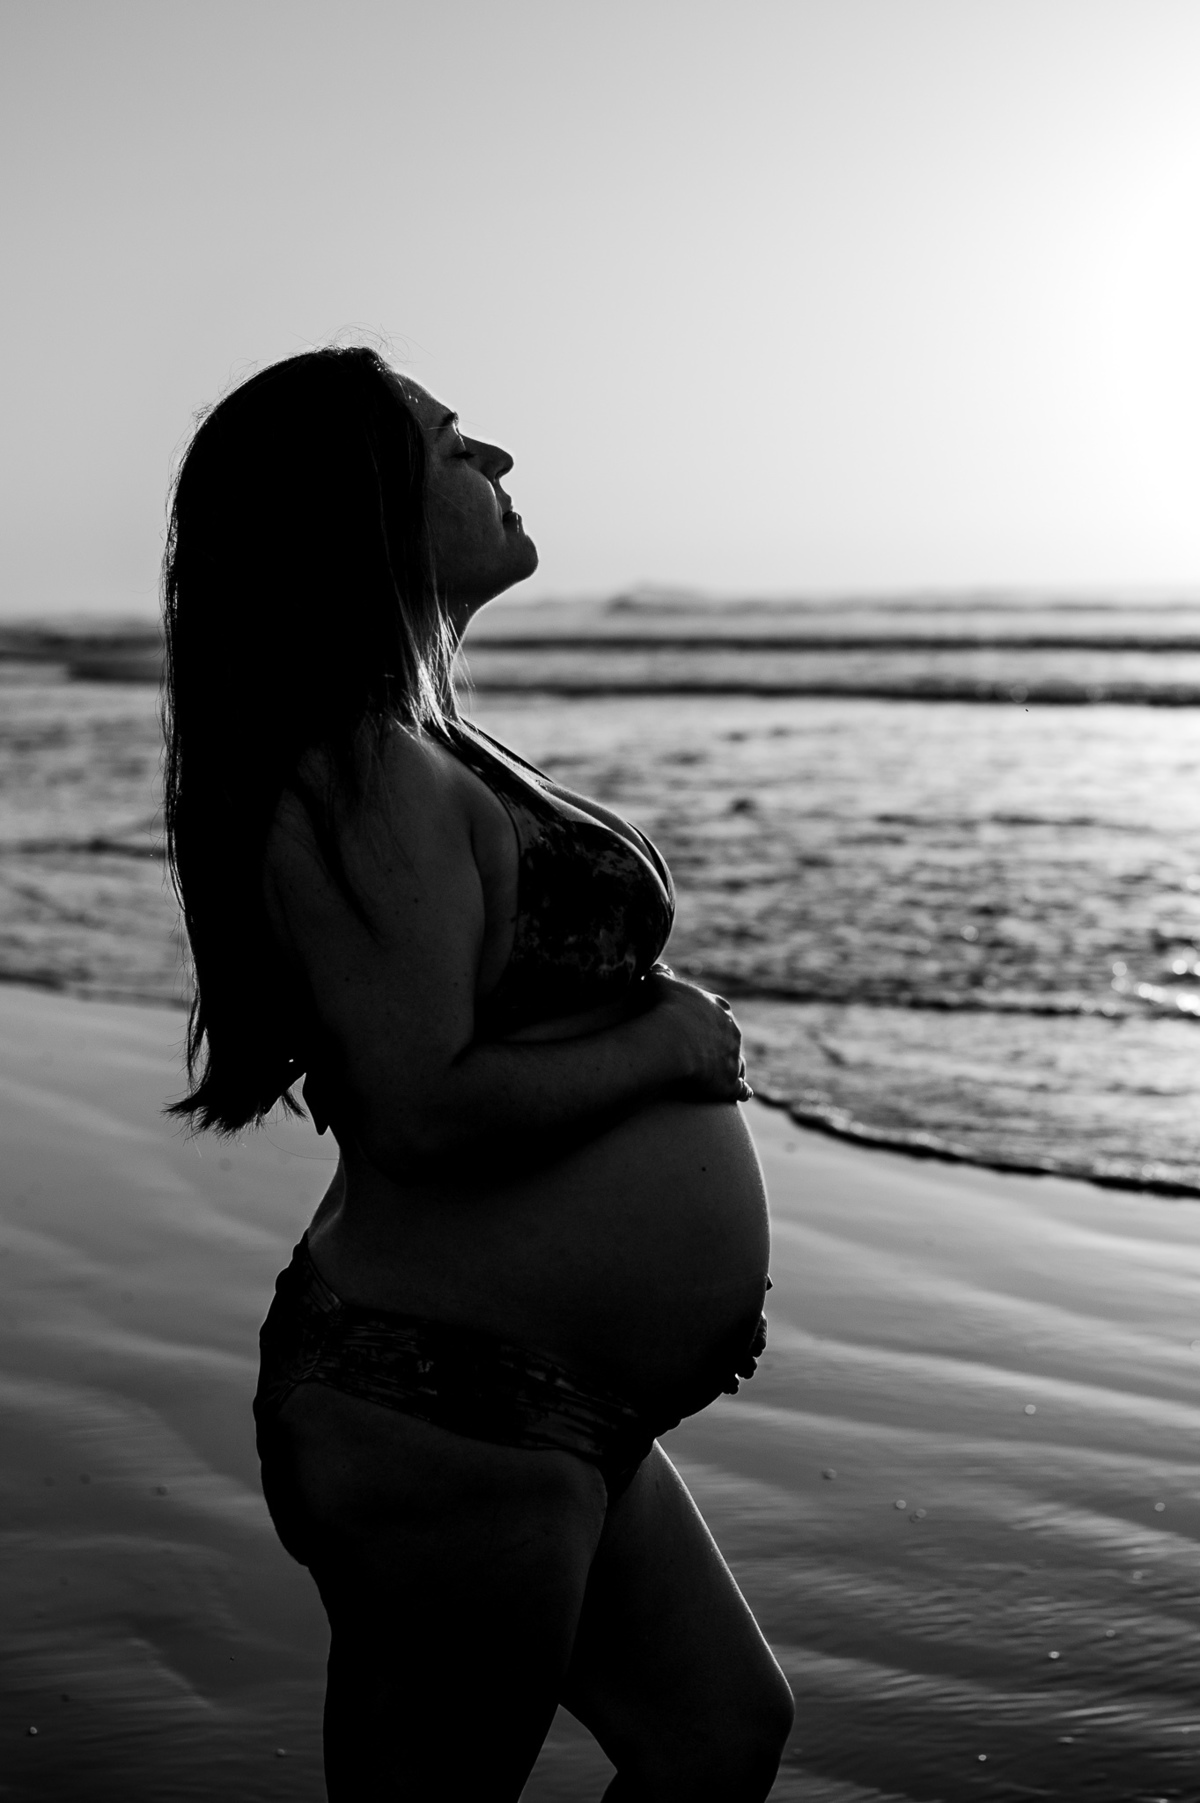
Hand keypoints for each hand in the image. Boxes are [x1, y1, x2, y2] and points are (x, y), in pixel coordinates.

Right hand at [646, 964, 752, 1102]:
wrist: (670, 1041)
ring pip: (739, 1062)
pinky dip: (742, 1090)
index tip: (702, 1024)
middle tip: (710, 1051)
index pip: (721, 1010)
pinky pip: (741, 1088)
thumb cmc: (663, 1009)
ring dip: (734, 1067)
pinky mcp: (730, 1082)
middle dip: (723, 1043)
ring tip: (724, 1073)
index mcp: (719, 1007)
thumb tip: (660, 969)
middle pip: (732, 1037)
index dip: (712, 1018)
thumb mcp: (659, 984)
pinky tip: (744, 1093)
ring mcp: (733, 1057)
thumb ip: (661, 975)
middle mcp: (732, 1032)